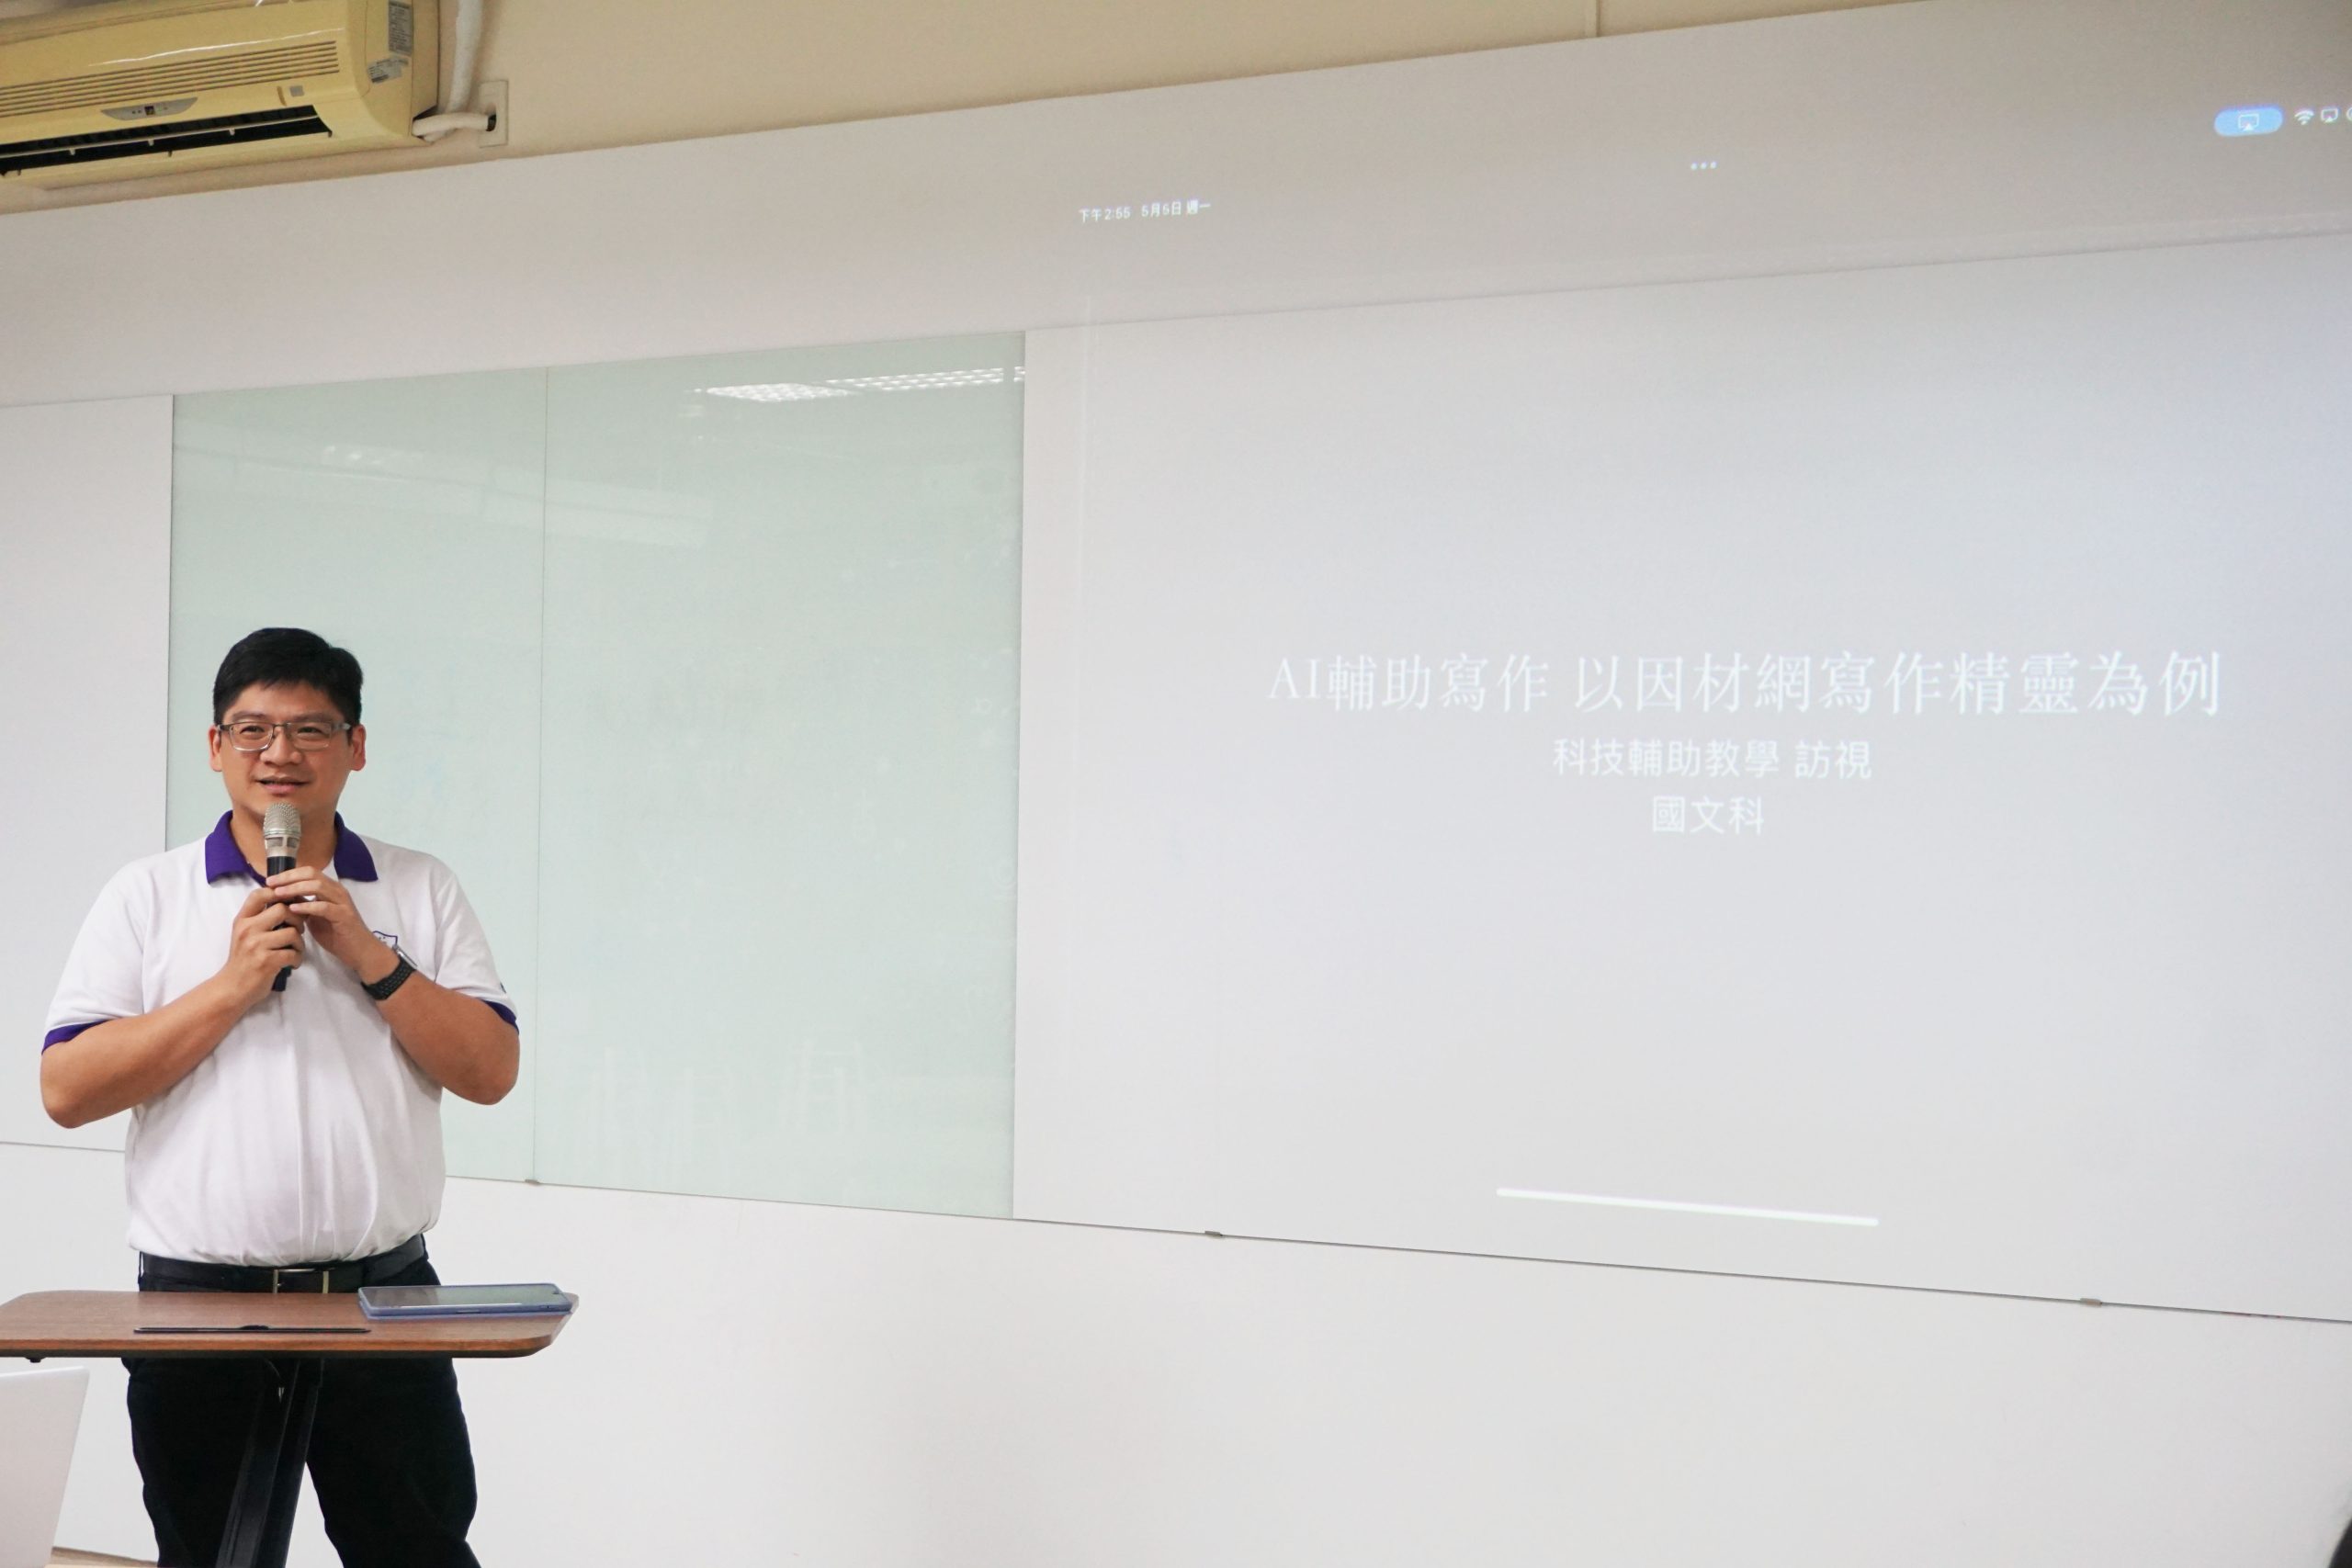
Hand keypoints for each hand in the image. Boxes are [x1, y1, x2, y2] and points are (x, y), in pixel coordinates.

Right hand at [224, 882, 305, 1001]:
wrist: (232, 988)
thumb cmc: (243, 960)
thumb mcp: (245, 934)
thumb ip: (259, 919)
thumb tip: (287, 902)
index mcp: (242, 920)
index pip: (259, 894)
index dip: (279, 893)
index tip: (291, 903)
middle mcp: (248, 929)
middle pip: (283, 909)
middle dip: (297, 919)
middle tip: (298, 930)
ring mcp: (256, 945)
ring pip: (292, 932)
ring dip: (300, 942)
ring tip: (295, 950)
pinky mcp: (266, 961)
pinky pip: (293, 953)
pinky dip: (297, 958)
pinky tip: (292, 962)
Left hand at [265, 868, 396, 984]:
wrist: (359, 951)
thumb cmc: (336, 934)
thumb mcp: (315, 917)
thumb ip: (303, 906)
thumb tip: (283, 898)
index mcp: (330, 889)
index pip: (308, 871)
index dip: (288, 873)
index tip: (270, 880)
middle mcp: (337, 891)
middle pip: (311, 874)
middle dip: (288, 878)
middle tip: (270, 884)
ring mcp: (342, 902)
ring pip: (317, 886)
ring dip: (295, 889)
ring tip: (278, 894)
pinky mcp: (343, 916)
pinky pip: (324, 907)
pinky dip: (307, 906)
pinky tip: (293, 909)